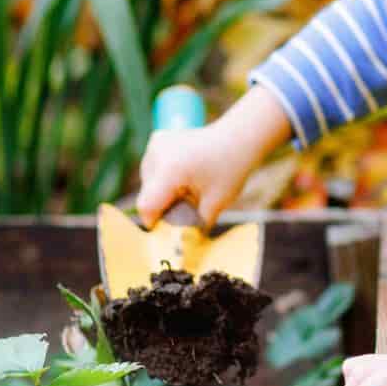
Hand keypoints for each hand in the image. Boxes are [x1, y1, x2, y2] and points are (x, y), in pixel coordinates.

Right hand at [134, 85, 292, 227]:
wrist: (239, 138)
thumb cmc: (231, 170)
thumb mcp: (215, 204)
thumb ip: (195, 227)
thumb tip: (182, 248)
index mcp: (170, 170)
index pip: (147, 207)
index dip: (156, 223)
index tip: (172, 230)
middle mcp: (157, 154)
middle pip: (148, 195)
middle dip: (165, 207)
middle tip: (189, 206)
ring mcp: (155, 145)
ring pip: (148, 183)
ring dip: (164, 192)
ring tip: (189, 188)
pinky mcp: (157, 140)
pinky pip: (152, 169)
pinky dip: (164, 178)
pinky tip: (185, 175)